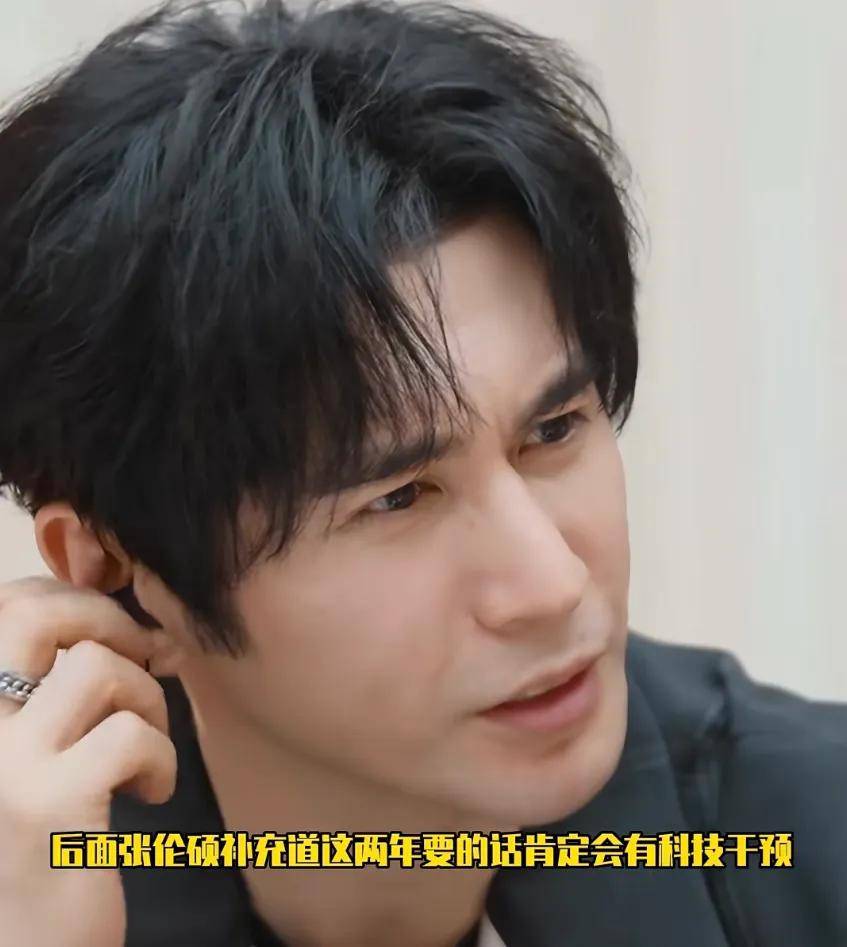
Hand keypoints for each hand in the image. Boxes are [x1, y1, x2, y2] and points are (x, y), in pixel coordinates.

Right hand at [0, 576, 176, 946]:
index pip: (10, 605)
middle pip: (33, 613)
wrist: (33, 944)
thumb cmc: (50, 836)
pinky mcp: (47, 805)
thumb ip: (65, 686)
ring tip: (144, 748)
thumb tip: (143, 627)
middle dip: (110, 622)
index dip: (76, 601)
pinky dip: (160, 757)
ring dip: (145, 699)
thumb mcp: (45, 748)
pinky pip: (128, 734)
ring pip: (96, 667)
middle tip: (145, 662)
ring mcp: (2, 764)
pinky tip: (149, 793)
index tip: (120, 635)